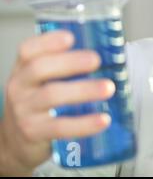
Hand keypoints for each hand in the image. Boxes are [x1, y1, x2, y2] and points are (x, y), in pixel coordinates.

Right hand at [0, 31, 114, 175]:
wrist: (16, 140)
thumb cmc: (38, 103)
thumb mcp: (41, 81)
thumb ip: (64, 67)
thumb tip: (111, 55)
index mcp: (23, 68)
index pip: (28, 50)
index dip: (48, 42)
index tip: (70, 37)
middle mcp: (20, 86)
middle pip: (39, 68)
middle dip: (70, 62)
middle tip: (96, 60)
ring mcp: (24, 110)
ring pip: (52, 95)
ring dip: (84, 90)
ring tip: (109, 88)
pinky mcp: (34, 133)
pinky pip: (60, 127)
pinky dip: (84, 123)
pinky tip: (103, 120)